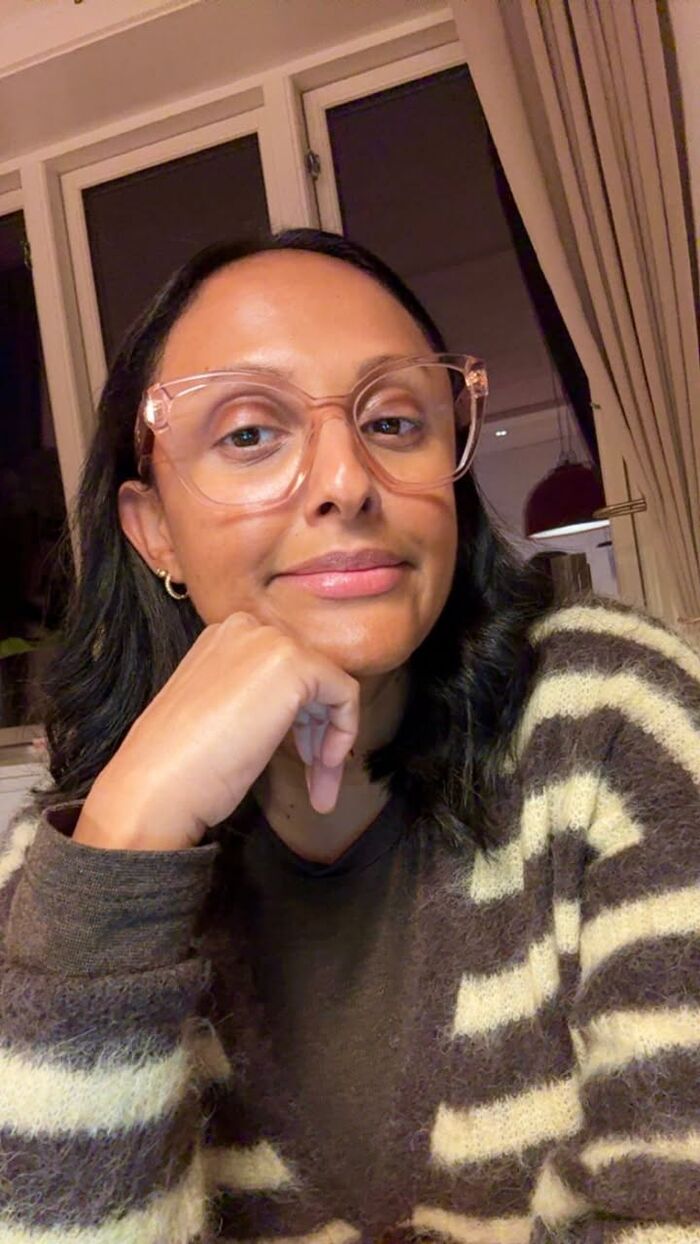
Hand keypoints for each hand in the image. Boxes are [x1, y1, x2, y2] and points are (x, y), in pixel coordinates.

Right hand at [73, 613, 358, 849]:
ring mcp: (269, 642)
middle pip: (310, 678)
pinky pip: (345, 694)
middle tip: (316, 782)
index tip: (300, 762)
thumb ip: (254, 700)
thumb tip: (298, 713)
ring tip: (321, 791)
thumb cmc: (180, 767)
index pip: (283, 671)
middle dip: (317, 733)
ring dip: (330, 743)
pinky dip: (344, 733)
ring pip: (330, 687)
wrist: (156, 785)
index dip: (299, 721)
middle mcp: (245, 629)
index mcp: (221, 638)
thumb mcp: (220, 715)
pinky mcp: (294, 664)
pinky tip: (322, 767)